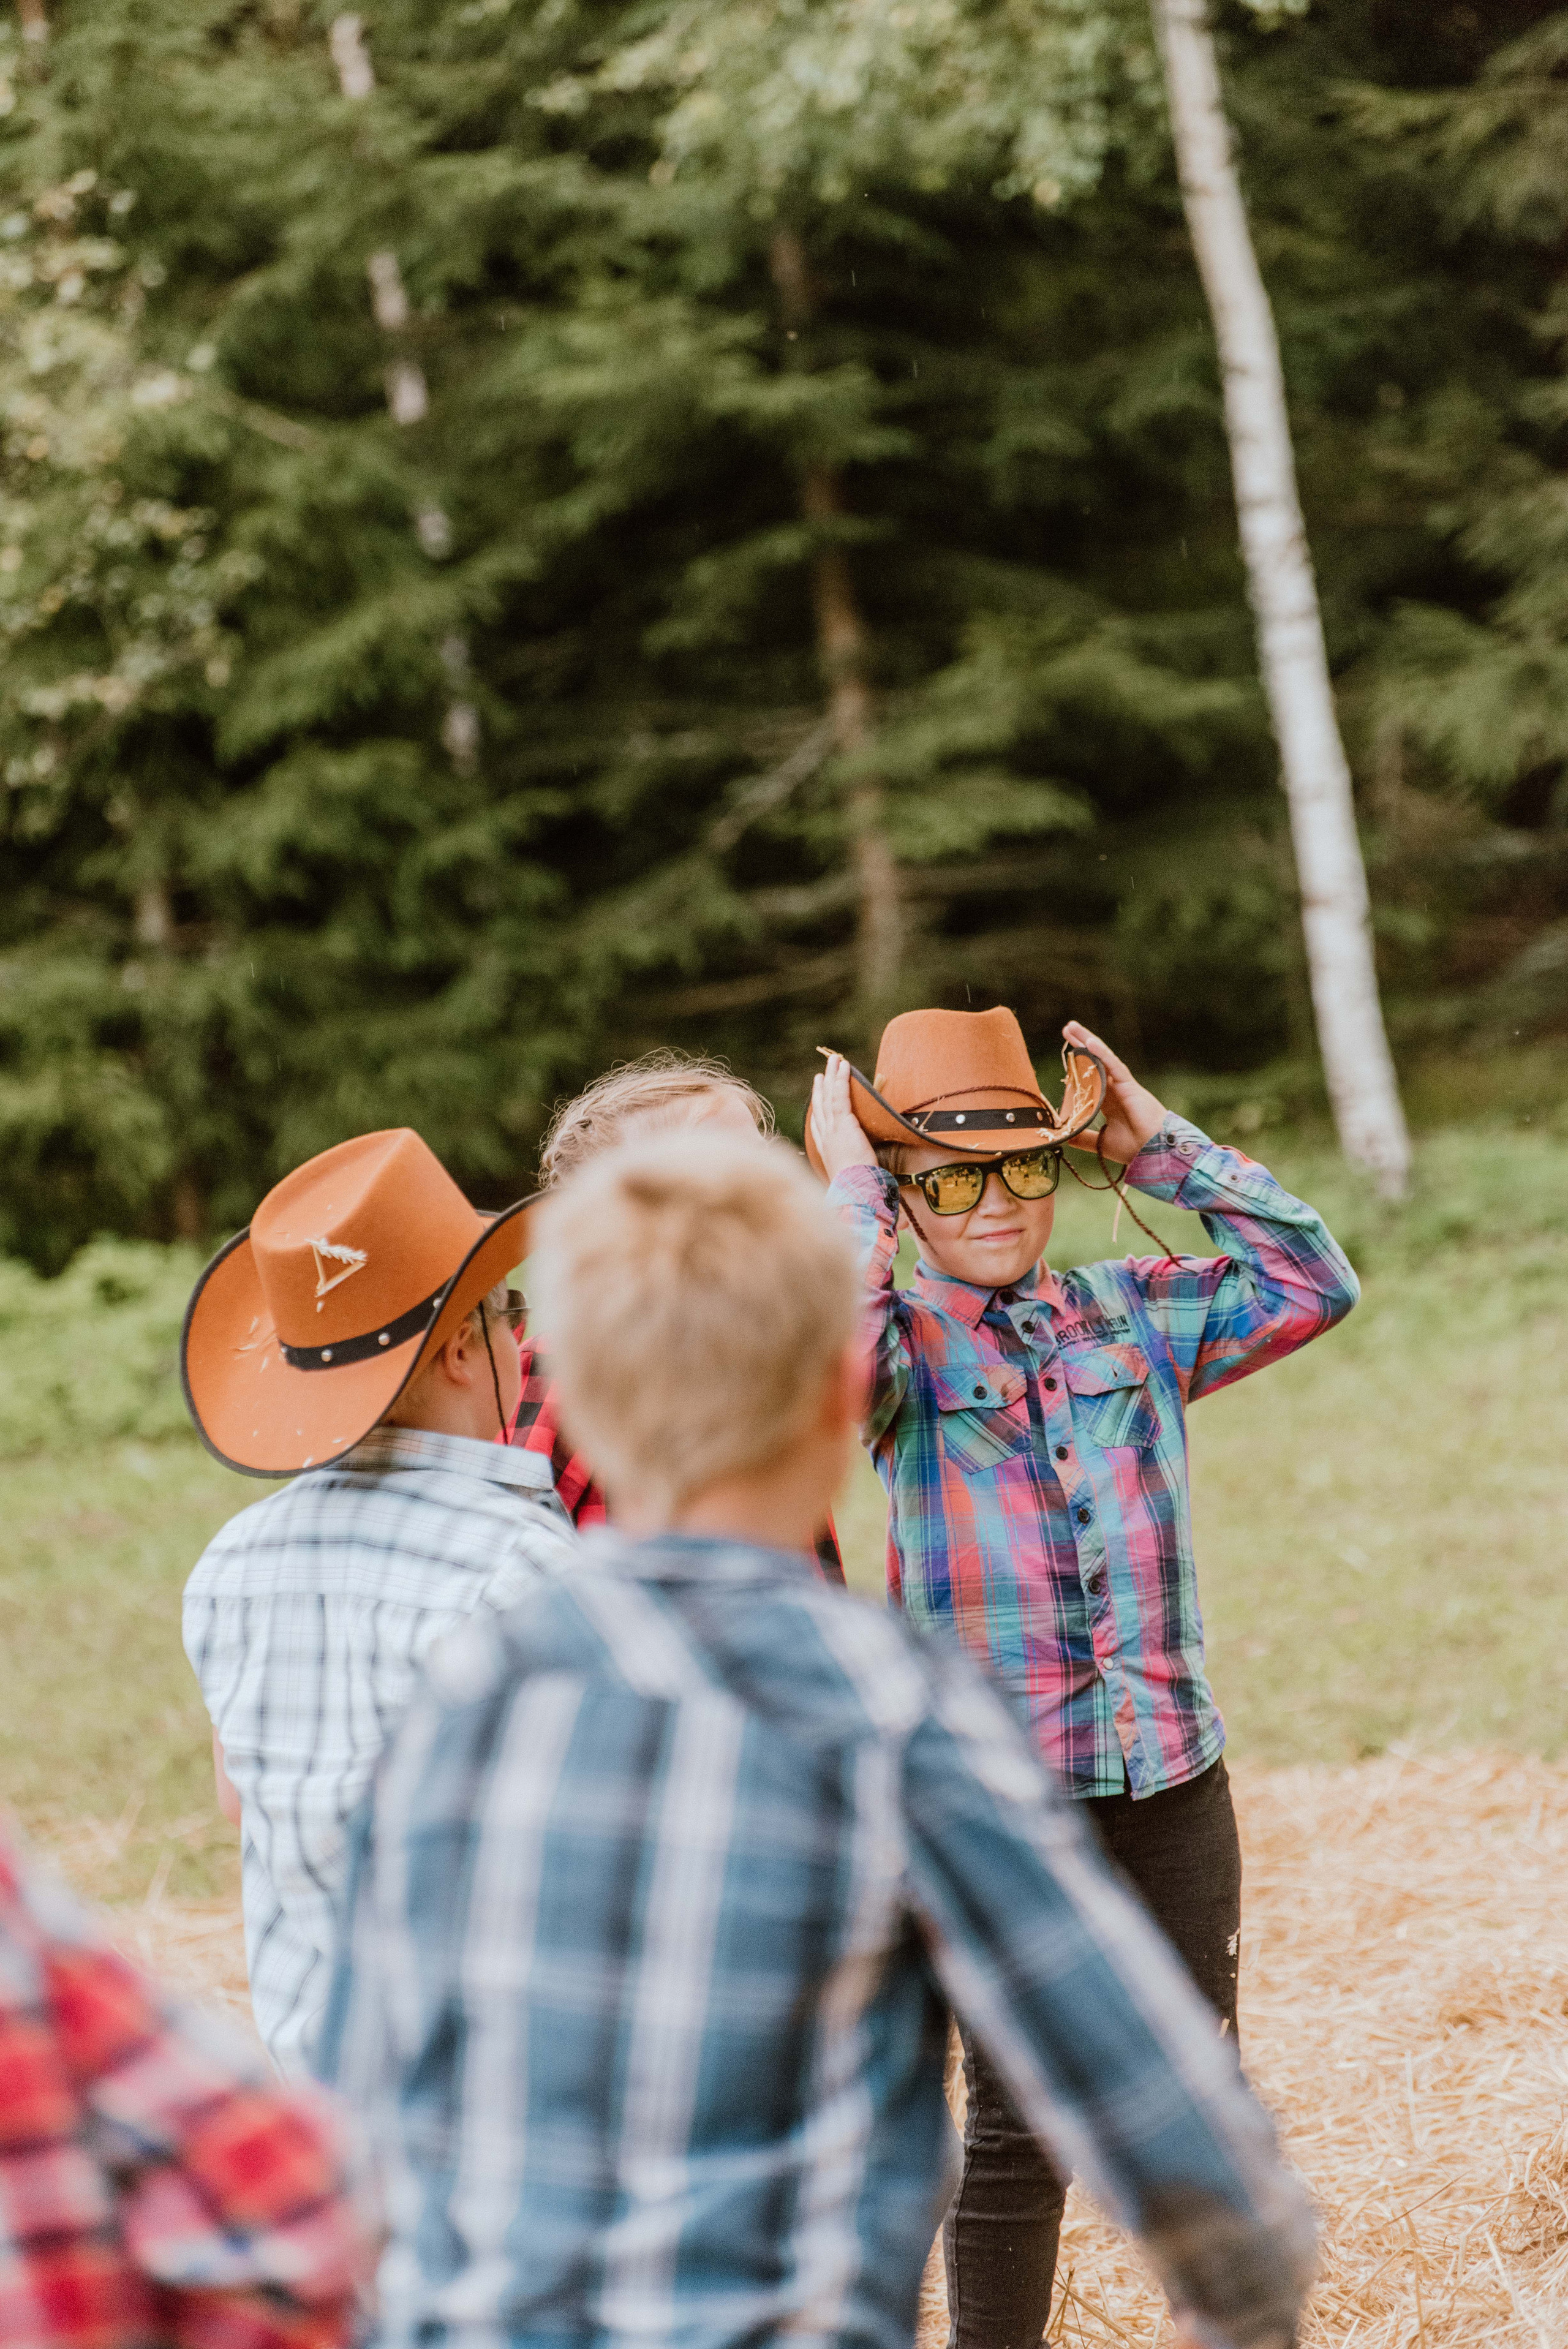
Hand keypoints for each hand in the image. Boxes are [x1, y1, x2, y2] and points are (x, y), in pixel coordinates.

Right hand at [811, 1053, 878, 1179]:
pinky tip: (843, 1066)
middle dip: (821, 1088)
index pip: (818, 1124)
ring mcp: (831, 1128)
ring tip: (833, 1060)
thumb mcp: (853, 1175)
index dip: (817, 1109)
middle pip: (820, 1106)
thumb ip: (856, 1166)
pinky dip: (841, 1079)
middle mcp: (825, 1136)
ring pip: (828, 1096)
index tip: (816, 1097)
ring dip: (831, 1076)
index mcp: (826, 1149)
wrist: (853, 1191)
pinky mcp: (843, 1122)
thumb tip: (867, 1169)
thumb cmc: (856, 1189)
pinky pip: (840, 1095)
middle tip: (821, 1073)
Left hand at [1061, 1021, 1166, 1166]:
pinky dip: (1102, 1054)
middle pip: (1095, 1062)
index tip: (1065, 1055)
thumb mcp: (1101, 1142)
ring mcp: (1123, 1086)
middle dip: (1081, 1045)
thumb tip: (1062, 1136)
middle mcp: (1116, 1090)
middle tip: (1067, 1029)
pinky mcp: (1130, 1086)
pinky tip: (1090, 1042)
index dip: (1079, 1066)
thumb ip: (1083, 1138)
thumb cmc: (1134, 1148)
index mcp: (1109, 1102)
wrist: (1155, 1153)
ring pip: (1103, 1059)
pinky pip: (1114, 1066)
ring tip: (1071, 1027)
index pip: (1091, 1078)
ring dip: (1088, 1041)